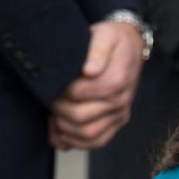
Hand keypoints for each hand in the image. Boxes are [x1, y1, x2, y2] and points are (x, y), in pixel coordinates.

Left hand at [49, 20, 143, 149]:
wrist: (130, 50)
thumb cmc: (112, 42)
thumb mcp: (105, 35)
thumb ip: (97, 50)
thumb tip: (89, 70)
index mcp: (116, 81)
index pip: (78, 94)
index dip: (59, 91)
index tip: (51, 83)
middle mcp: (120, 102)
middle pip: (80, 117)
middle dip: (58, 109)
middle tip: (48, 98)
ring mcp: (120, 115)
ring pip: (88, 134)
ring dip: (64, 128)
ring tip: (53, 115)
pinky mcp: (117, 124)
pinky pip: (97, 142)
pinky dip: (75, 142)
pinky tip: (61, 132)